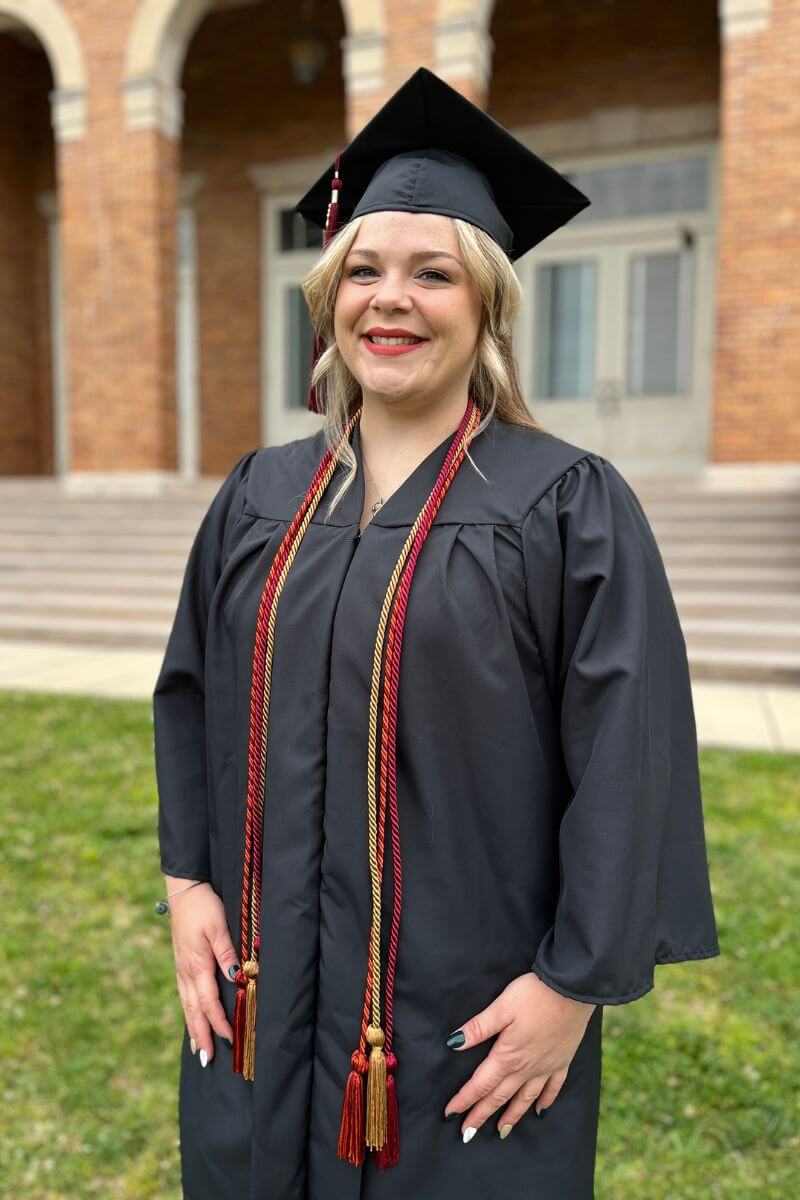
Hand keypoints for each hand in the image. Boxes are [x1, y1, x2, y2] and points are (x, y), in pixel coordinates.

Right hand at [164, 875, 240, 1065]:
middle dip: (202, 1035)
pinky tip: (191, 1018)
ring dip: (193, 1028)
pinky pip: (184, 995)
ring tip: (198, 1049)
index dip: (218, 1022)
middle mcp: (186, 972)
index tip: (229, 1040)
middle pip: (194, 1010)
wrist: (184, 890)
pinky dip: (188, 1011)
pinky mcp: (181, 963)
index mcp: (197, 965)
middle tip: (207, 1060)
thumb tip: (235, 978)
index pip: (208, 1002)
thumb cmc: (204, 907)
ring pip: (186, 1005)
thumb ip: (227, 953)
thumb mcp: (218, 927)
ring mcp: (181, 968)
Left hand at [443, 972, 595, 1140]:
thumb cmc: (534, 995)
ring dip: (511, 1116)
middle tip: (467, 1134)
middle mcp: (527, 1068)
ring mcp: (546, 1066)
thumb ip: (478, 1027)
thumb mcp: (501, 1007)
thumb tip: (453, 1043)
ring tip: (501, 1131)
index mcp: (508, 1056)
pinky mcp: (562, 1061)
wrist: (572, 990)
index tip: (449, 1115)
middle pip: (499, 1096)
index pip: (481, 1084)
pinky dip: (545, 1101)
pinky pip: (553, 1088)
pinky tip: (540, 1112)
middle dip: (481, 1115)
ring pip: (525, 1098)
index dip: (464, 1100)